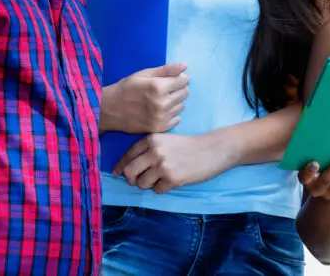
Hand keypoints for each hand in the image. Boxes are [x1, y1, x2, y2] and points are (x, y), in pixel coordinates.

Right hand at [100, 63, 188, 133]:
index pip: (184, 80)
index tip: (171, 79)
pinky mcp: (160, 128)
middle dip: (178, 89)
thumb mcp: (144, 74)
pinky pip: (177, 118)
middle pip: (185, 92)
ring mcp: (162, 117)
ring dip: (175, 101)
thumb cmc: (127, 88)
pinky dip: (172, 114)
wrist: (109, 110)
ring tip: (161, 100)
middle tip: (165, 90)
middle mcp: (162, 103)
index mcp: (159, 87)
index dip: (179, 78)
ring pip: (182, 105)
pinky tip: (160, 111)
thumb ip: (166, 70)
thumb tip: (186, 66)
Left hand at [113, 131, 234, 193]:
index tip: (117, 173)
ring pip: (141, 184)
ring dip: (149, 185)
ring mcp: (163, 165)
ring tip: (162, 178)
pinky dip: (163, 188)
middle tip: (140, 181)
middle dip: (132, 179)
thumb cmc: (189, 146)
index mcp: (151, 139)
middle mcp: (155, 151)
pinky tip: (173, 180)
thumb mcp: (166, 140)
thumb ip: (148, 150)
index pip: (127, 156)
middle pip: (129, 172)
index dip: (120, 167)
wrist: (213, 149)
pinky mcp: (173, 178)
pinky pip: (157, 190)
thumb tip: (124, 169)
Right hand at [298, 158, 329, 201]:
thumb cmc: (317, 172)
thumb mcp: (311, 169)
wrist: (327, 194)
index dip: (309, 171)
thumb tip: (324, 136)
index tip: (315, 163)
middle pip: (326, 180)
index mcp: (307, 181)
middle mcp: (318, 188)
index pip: (305, 177)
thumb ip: (314, 156)